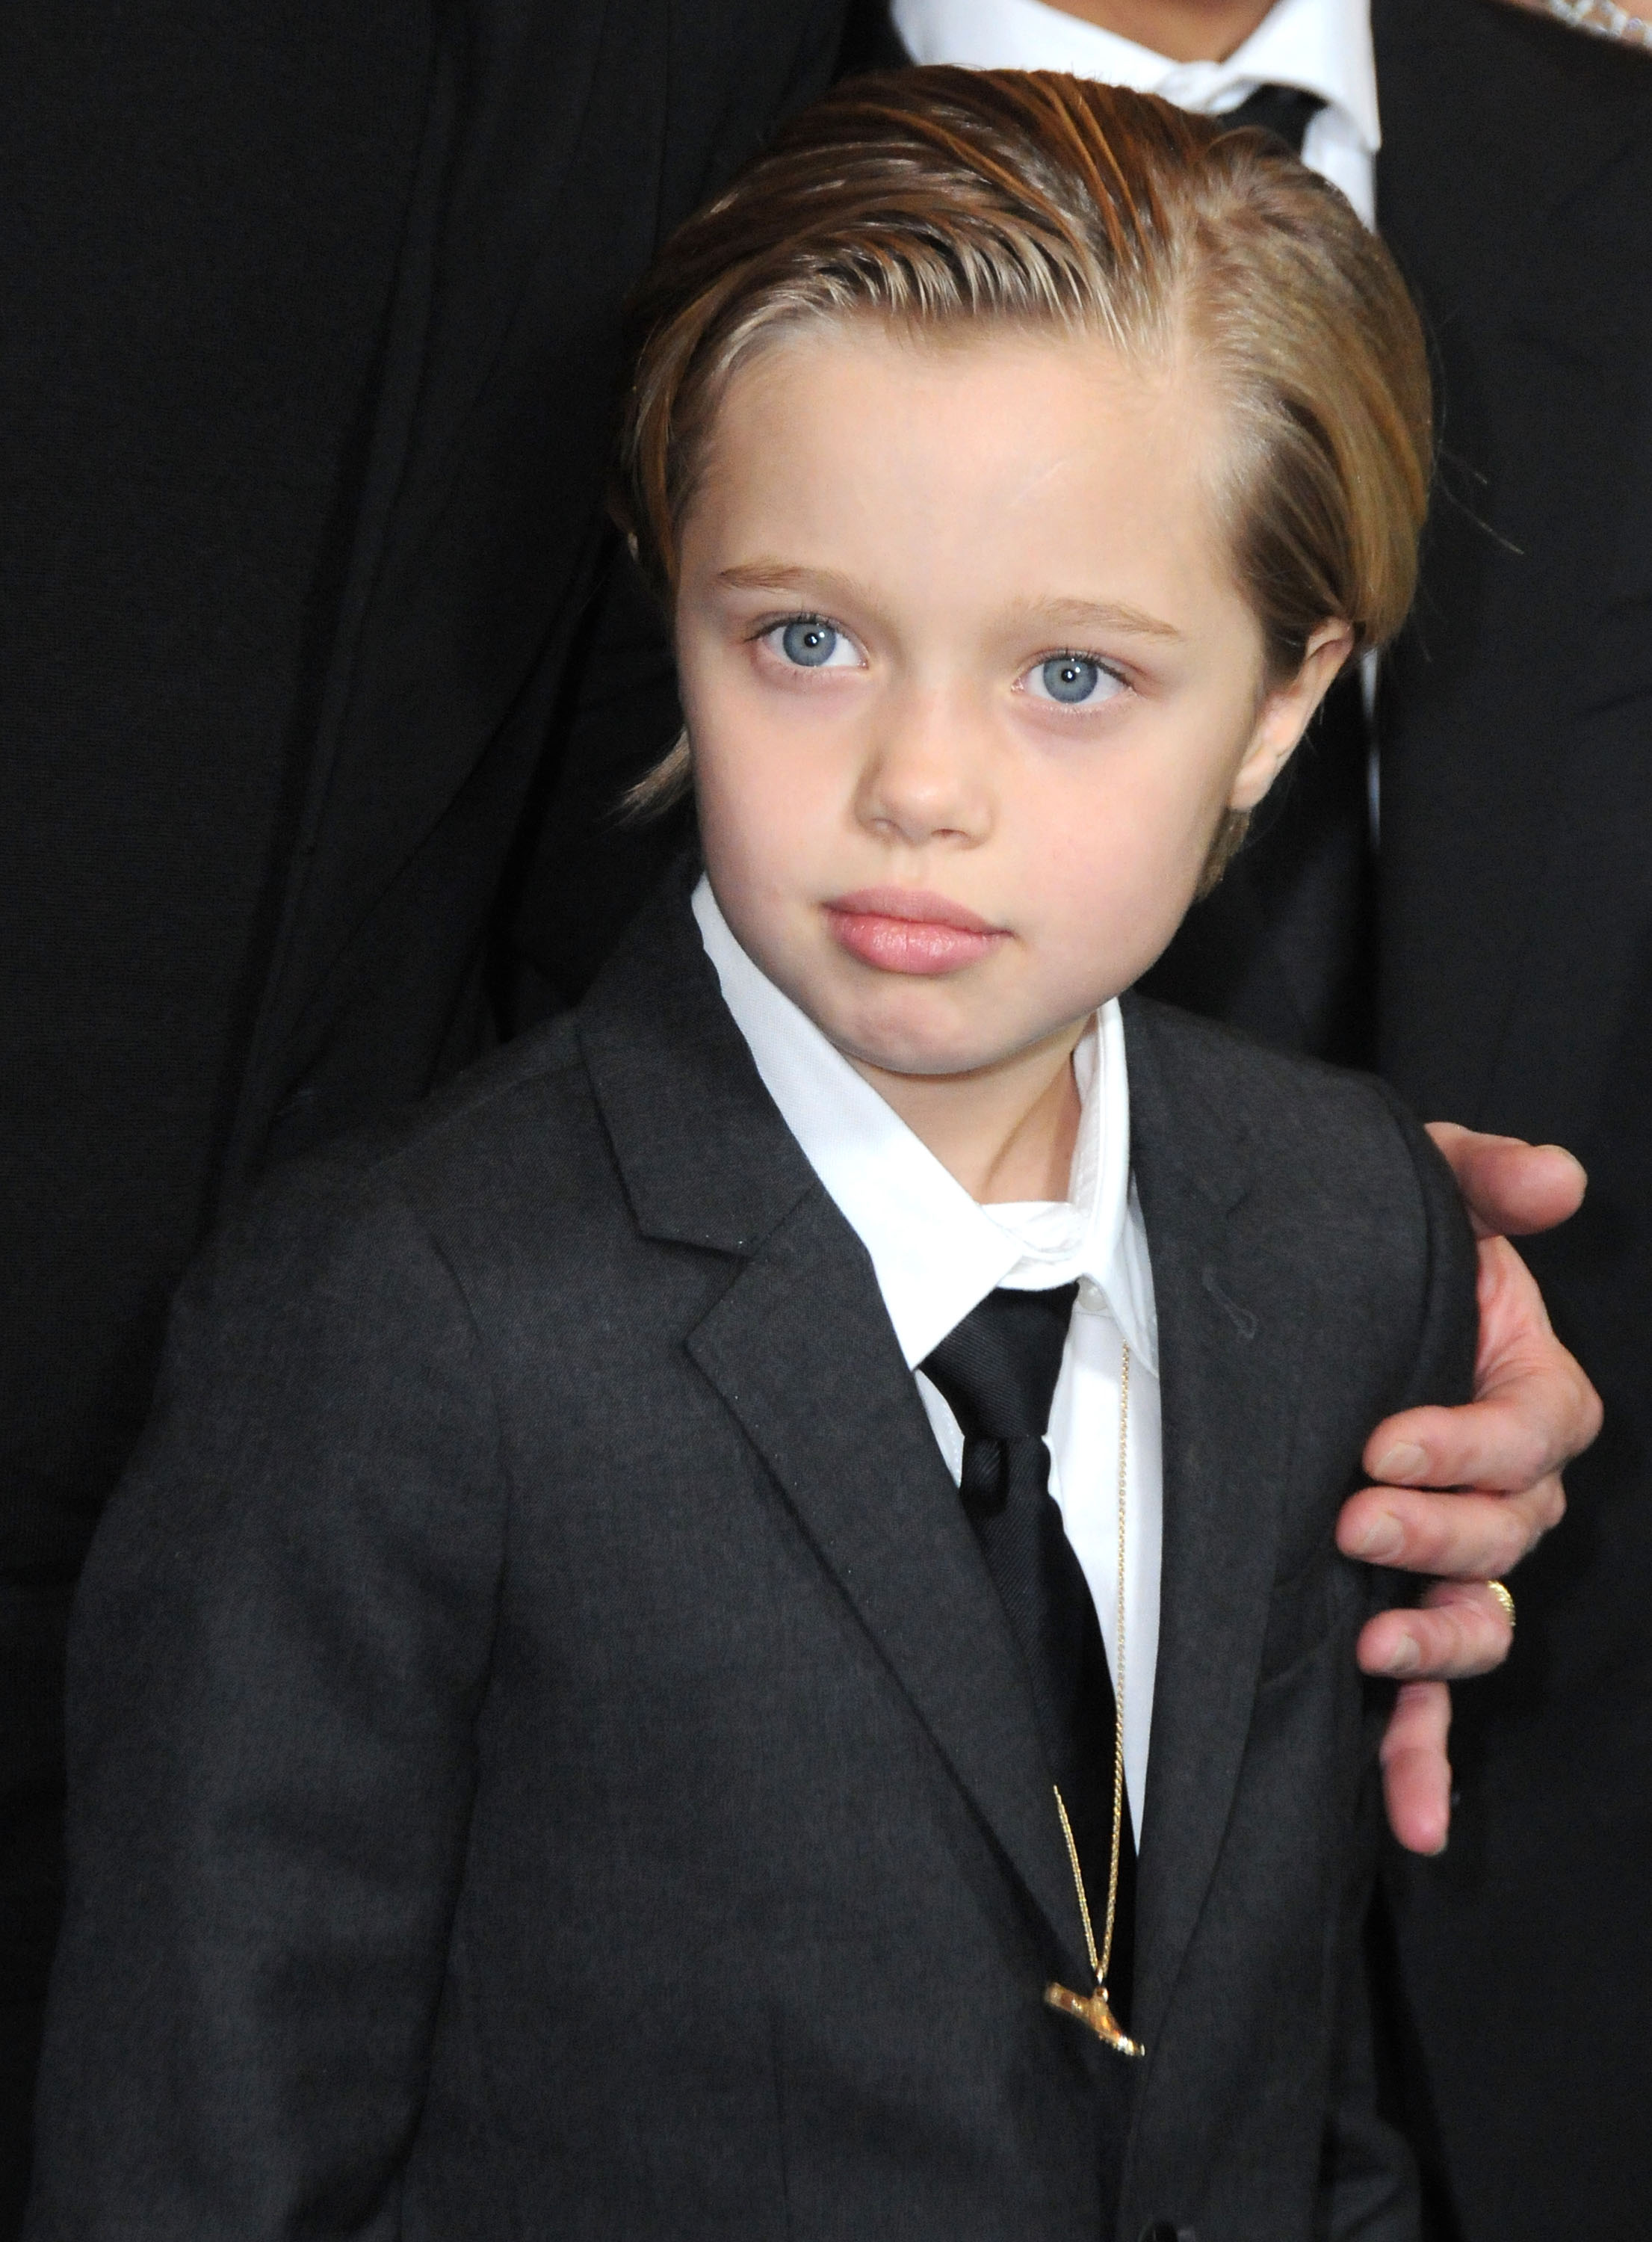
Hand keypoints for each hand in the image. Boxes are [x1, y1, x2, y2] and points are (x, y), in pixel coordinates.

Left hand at [1336, 1125, 1601, 1854]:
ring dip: (1441, 1643)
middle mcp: (1496, 1479)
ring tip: (1374, 1639)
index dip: (1473, 1444)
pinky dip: (1424, 1757)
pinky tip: (1411, 1819)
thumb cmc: (1357, 1240)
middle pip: (1513, 1532)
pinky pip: (1427, 1698)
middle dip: (1441, 1535)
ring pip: (1482, 1617)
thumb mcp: (1414, 1187)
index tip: (1382, 1440)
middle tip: (1354, 1518)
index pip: (1539, 1430)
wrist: (1277, 1296)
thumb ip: (1483, 1175)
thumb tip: (1562, 1179)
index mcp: (1519, 1382)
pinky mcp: (1392, 1607)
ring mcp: (1447, 1552)